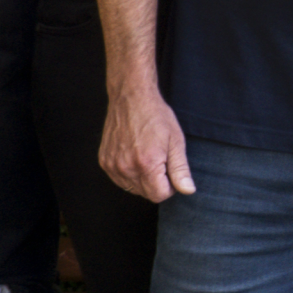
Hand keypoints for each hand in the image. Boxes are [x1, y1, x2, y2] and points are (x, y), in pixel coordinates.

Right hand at [101, 85, 193, 203]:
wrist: (131, 97)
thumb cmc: (156, 116)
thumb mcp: (176, 141)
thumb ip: (181, 170)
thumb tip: (188, 190)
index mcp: (146, 164)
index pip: (160, 195)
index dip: (170, 186)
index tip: (171, 170)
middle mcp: (126, 167)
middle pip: (146, 194)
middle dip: (157, 183)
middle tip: (160, 159)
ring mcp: (112, 165)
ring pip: (132, 188)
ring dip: (143, 179)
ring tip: (147, 156)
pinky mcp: (104, 161)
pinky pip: (120, 180)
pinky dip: (129, 173)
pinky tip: (135, 155)